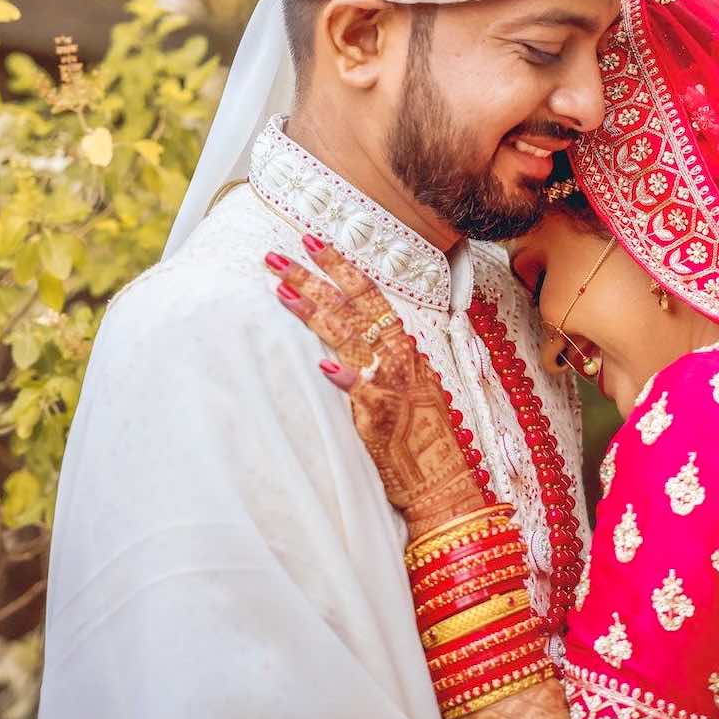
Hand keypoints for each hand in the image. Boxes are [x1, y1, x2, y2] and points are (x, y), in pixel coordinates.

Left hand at [267, 236, 485, 528]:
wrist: (441, 478)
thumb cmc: (419, 432)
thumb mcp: (403, 381)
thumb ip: (376, 354)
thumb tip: (343, 331)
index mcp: (401, 344)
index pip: (367, 293)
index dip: (338, 265)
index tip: (310, 241)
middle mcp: (396, 356)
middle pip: (350, 306)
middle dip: (313, 278)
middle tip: (276, 257)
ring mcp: (390, 384)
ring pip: (349, 338)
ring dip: (314, 312)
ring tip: (281, 290)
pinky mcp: (382, 417)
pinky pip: (364, 394)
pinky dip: (347, 379)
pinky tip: (325, 367)